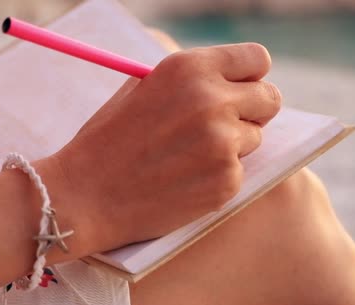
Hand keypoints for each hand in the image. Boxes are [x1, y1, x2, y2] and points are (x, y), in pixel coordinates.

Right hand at [48, 43, 281, 251]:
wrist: (85, 194)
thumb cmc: (108, 139)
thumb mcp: (142, 88)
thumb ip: (190, 78)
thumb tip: (231, 80)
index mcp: (191, 68)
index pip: (257, 59)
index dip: (250, 76)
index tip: (242, 89)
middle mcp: (213, 101)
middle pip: (270, 98)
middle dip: (251, 111)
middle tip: (224, 125)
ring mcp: (222, 144)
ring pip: (255, 138)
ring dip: (232, 146)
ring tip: (189, 156)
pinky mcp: (226, 181)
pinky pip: (240, 172)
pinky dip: (219, 176)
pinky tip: (185, 180)